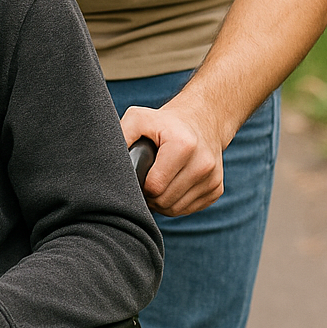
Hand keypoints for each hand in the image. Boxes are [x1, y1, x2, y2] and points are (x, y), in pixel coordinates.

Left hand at [121, 100, 224, 216]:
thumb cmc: (165, 122)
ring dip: (161, 202)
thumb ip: (122, 134)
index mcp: (183, 145)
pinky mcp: (217, 189)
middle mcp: (203, 163)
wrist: (202, 121)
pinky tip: (171, 186)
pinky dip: (176, 203)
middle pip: (165, 201)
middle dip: (150, 195)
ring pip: (176, 209)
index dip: (140, 185)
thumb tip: (110, 160)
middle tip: (145, 180)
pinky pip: (188, 209)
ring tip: (156, 183)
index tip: (139, 174)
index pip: (154, 187)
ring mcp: (212, 178)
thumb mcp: (139, 118)